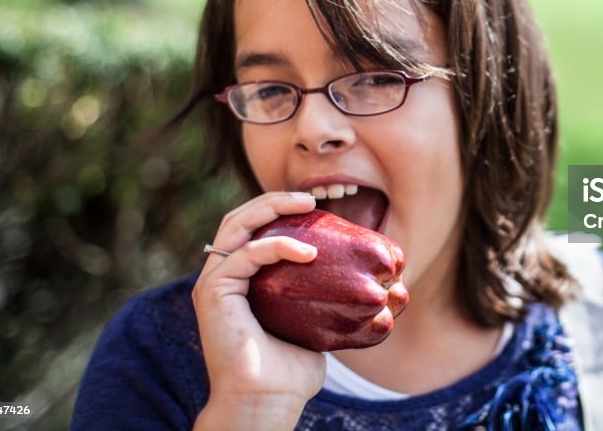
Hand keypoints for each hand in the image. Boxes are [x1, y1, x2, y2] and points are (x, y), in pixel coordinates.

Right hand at [192, 192, 323, 429]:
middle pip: (241, 219)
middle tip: (311, 199)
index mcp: (241, 280)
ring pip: (235, 225)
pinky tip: (309, 252)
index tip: (318, 207)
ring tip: (308, 205)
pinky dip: (278, 246)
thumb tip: (391, 286)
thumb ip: (335, 298)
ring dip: (272, 208)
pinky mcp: (212, 293)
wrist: (267, 402)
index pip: (254, 230)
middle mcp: (221, 276)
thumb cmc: (292, 371)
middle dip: (275, 200)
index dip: (280, 211)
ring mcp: (212, 283)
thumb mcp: (320, 324)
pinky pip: (246, 255)